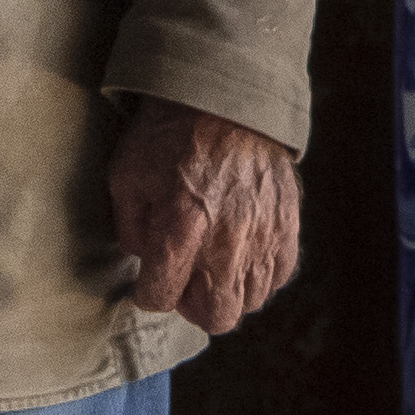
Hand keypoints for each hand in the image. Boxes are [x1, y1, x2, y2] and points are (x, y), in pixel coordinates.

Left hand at [110, 99, 302, 341]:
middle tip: (185, 281)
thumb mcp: (127, 175)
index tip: (150, 279)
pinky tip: (243, 253)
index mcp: (181, 229)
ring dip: (228, 290)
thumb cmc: (170, 135)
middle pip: (217, 316)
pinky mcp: (287, 225)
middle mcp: (227, 241)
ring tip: (214, 265)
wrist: (227, 98)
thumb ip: (130, 226)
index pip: (160, 297)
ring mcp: (263, 235)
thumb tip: (144, 257)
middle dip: (194, 306)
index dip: (148, 292)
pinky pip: (279, 274)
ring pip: (251, 301)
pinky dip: (260, 273)